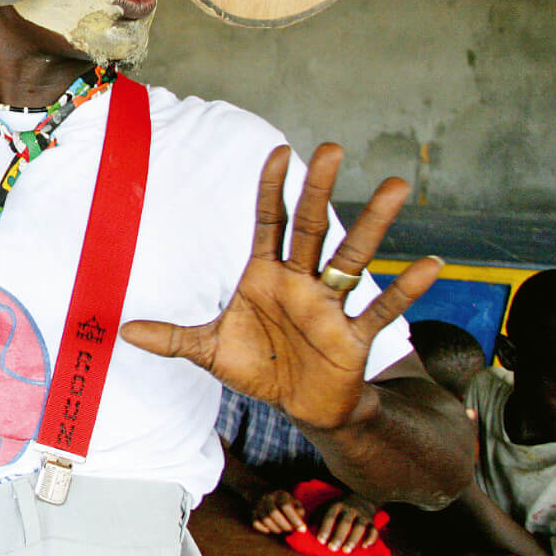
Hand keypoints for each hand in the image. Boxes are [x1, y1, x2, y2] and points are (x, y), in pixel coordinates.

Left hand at [121, 144, 442, 431]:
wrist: (298, 406)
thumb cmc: (259, 367)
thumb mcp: (209, 351)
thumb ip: (171, 338)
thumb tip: (123, 331)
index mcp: (266, 277)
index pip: (270, 223)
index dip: (272, 190)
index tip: (277, 151)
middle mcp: (302, 282)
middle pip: (313, 229)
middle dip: (321, 191)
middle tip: (333, 149)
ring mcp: (330, 306)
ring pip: (353, 259)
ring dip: (375, 225)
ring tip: (397, 186)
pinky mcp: (352, 337)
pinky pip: (379, 310)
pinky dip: (404, 289)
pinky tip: (431, 264)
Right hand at [251, 489, 306, 534]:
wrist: (269, 499)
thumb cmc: (287, 504)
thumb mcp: (296, 504)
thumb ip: (299, 512)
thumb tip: (300, 523)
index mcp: (280, 495)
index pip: (285, 506)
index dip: (294, 519)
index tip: (302, 530)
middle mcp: (268, 498)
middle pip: (273, 513)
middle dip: (285, 525)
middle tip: (291, 531)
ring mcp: (259, 506)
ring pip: (265, 520)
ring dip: (276, 529)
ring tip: (283, 530)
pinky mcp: (253, 514)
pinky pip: (256, 524)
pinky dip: (263, 529)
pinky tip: (270, 530)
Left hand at [313, 496, 379, 551]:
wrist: (360, 499)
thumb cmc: (338, 508)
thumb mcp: (325, 507)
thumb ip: (316, 517)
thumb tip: (304, 529)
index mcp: (336, 505)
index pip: (330, 517)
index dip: (325, 529)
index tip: (320, 541)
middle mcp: (350, 509)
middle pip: (345, 523)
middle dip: (338, 536)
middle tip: (332, 548)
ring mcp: (362, 515)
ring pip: (359, 527)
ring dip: (353, 539)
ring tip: (346, 551)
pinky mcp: (372, 521)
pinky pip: (373, 530)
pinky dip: (371, 539)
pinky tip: (364, 547)